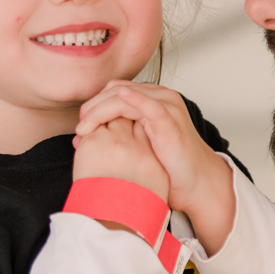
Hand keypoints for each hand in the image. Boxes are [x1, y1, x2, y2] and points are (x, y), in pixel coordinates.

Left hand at [75, 83, 235, 253]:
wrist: (196, 183)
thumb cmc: (169, 169)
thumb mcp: (135, 147)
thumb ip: (112, 137)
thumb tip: (78, 137)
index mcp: (151, 100)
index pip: (114, 91)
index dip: (94, 105)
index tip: (81, 126)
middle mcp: (160, 97)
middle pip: (115, 90)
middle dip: (92, 107)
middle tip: (80, 128)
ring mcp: (167, 106)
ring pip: (123, 96)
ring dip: (99, 110)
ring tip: (86, 128)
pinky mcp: (170, 120)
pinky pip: (149, 105)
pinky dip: (133, 99)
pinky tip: (121, 98)